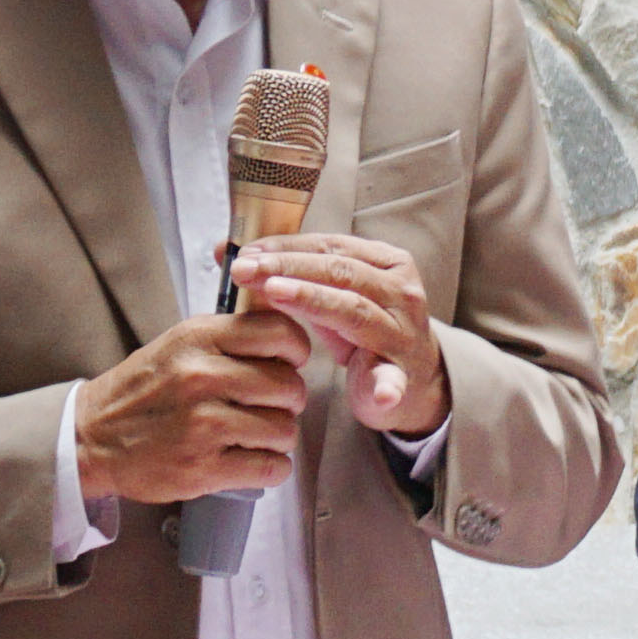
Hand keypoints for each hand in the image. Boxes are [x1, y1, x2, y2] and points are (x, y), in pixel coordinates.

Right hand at [70, 305, 315, 506]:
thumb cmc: (143, 391)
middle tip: (272, 406)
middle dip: (289, 400)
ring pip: (284, 429)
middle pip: (288, 385)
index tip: (290, 363)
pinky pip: (270, 467)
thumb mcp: (179, 344)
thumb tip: (285, 332)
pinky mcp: (202, 467)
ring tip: (258, 435)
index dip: (296, 350)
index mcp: (198, 338)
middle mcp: (201, 376)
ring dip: (279, 437)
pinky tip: (253, 460)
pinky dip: (271, 467)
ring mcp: (202, 424)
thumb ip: (228, 336)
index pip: (279, 331)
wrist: (91, 437)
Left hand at [232, 231, 448, 435]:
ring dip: (314, 300)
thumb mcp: (328, 298)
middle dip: (287, 267)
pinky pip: (393, 380)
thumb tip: (226, 254)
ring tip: (274, 294)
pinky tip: (380, 393)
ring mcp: (402, 333)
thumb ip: (287, 276)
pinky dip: (387, 386)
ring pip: (355, 311)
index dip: (286, 246)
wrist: (411, 380)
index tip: (247, 251)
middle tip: (246, 269)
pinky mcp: (401, 376)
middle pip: (339, 272)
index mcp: (386, 262)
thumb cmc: (364, 331)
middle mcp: (400, 292)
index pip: (330, 245)